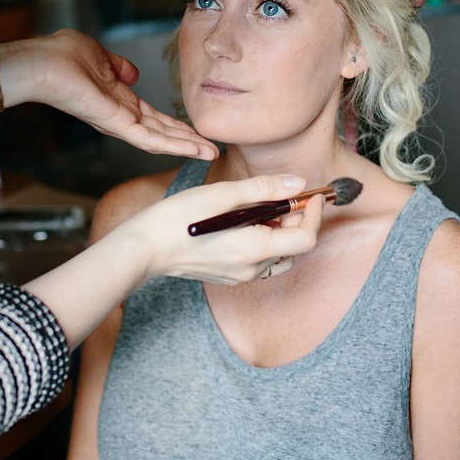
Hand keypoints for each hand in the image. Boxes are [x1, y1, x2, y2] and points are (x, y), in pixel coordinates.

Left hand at [0, 30, 217, 159]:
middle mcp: (120, 116)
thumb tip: (132, 73)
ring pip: (159, 140)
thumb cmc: (60, 55)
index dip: (176, 126)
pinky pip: (148, 138)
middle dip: (188, 142)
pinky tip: (191, 149)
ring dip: (186, 147)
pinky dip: (172, 145)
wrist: (40, 62)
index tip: (197, 130)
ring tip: (210, 154)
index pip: (154, 118)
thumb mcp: (98, 56)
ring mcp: (118, 122)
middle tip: (213, 150)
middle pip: (161, 133)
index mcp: (119, 100)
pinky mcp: (114, 124)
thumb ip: (118, 66)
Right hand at [121, 174, 323, 283]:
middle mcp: (252, 269)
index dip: (315, 214)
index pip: (306, 238)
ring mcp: (240, 276)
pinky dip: (264, 240)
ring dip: (281, 230)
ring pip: (279, 255)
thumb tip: (297, 184)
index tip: (313, 194)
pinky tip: (245, 221)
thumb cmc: (179, 218)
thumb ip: (264, 189)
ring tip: (262, 207)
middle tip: (282, 194)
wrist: (144, 247)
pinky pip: (260, 261)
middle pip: (294, 247)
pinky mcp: (229, 276)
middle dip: (297, 219)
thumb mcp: (223, 194)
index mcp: (255, 250)